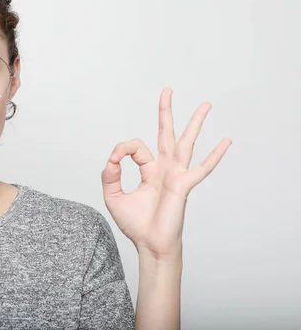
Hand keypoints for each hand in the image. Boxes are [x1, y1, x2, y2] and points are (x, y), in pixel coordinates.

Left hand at [101, 88, 231, 259]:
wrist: (149, 244)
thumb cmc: (135, 223)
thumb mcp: (113, 196)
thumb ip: (110, 175)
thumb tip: (112, 157)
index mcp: (149, 170)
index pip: (135, 147)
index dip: (121, 150)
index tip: (114, 161)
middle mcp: (164, 168)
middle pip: (166, 134)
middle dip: (166, 112)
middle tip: (167, 90)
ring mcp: (176, 175)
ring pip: (186, 143)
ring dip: (195, 123)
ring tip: (206, 104)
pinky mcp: (183, 186)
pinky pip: (201, 169)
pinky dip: (214, 156)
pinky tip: (226, 141)